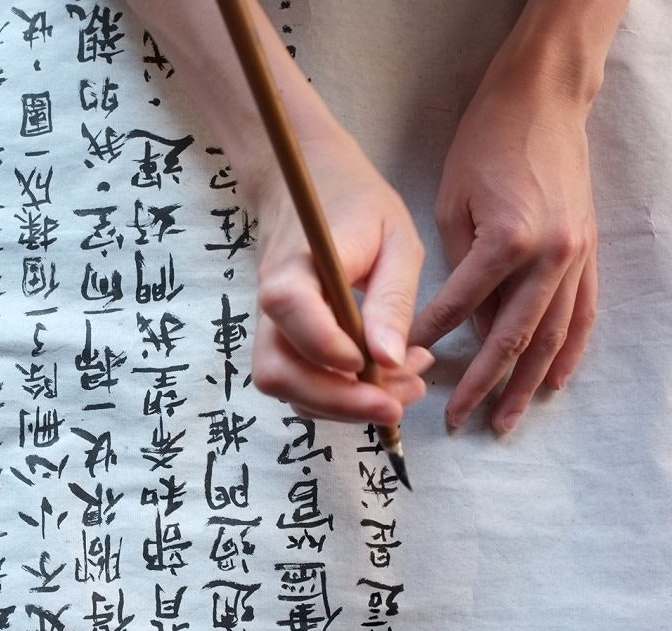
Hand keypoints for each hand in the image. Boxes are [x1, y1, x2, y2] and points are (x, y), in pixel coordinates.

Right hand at [250, 130, 432, 425]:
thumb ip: (392, 299)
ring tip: (403, 390)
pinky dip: (337, 397)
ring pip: (285, 387)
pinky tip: (383, 379)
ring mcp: (271, 328)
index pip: (290, 311)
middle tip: (396, 405)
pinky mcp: (283, 341)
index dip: (329, 346)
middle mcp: (269, 305)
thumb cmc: (356, 204)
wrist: (307, 185)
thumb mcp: (395, 239)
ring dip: (341, 405)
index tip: (376, 361)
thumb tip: (389, 361)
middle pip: (278, 372)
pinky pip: (298, 383)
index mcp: (293, 266)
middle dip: (337, 402)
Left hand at [411, 56, 598, 433]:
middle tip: (457, 420)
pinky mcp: (590, 254)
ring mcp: (576, 257)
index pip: (459, 308)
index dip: (429, 341)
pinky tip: (553, 384)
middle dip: (482, 383)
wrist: (543, 103)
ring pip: (551, 337)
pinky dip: (568, 354)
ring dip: (526, 383)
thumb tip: (456, 324)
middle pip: (511, 338)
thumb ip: (455, 268)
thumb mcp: (451, 202)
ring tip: (504, 420)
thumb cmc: (485, 146)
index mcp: (506, 241)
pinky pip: (583, 316)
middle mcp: (549, 256)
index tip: (403, 367)